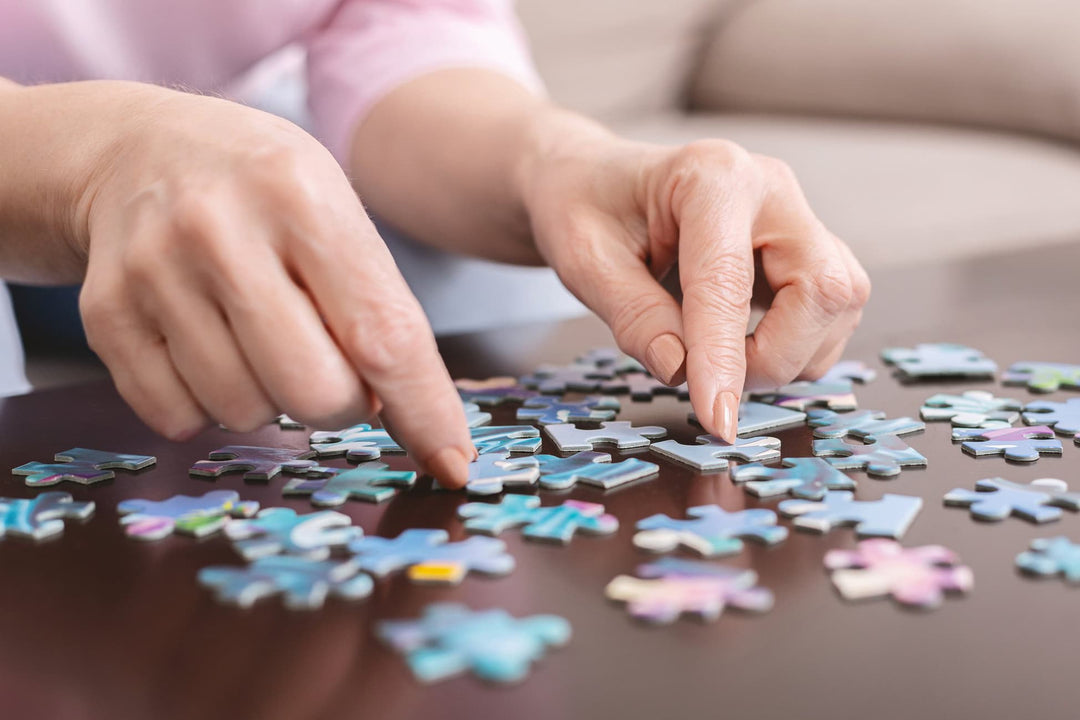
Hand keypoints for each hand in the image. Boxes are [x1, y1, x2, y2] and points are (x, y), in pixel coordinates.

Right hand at [60, 83, 472, 483]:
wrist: (137, 150)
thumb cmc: (263, 193)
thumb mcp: (336, 213)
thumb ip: (375, 307)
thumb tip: (415, 423)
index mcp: (302, 197)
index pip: (380, 334)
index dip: (422, 410)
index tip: (452, 462)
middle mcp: (221, 229)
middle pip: (312, 393)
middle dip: (340, 405)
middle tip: (330, 369)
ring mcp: (155, 271)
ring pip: (243, 412)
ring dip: (269, 400)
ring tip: (258, 340)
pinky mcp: (105, 312)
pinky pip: (176, 417)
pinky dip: (206, 405)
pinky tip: (208, 347)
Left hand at [520, 112, 870, 441]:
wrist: (595, 180)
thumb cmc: (585, 207)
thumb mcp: (584, 261)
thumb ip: (633, 316)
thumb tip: (679, 370)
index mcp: (711, 177)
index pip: (729, 280)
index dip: (724, 357)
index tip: (718, 419)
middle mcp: (770, 189)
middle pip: (821, 289)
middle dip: (773, 356)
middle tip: (708, 381)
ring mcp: (797, 217)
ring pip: (836, 307)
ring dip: (785, 355)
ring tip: (715, 353)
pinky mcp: (808, 249)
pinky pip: (830, 314)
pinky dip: (793, 347)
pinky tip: (741, 340)